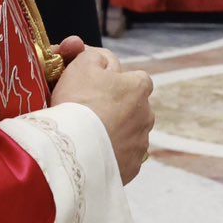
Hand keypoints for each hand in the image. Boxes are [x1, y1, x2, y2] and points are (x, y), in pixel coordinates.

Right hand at [50, 43, 154, 182]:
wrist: (75, 149)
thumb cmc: (79, 101)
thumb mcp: (83, 64)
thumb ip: (97, 56)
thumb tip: (104, 59)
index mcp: (139, 88)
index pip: (136, 79)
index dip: (116, 82)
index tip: (98, 89)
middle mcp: (147, 115)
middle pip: (134, 108)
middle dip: (117, 109)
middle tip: (90, 113)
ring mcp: (141, 143)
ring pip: (130, 133)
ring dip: (115, 133)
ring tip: (89, 136)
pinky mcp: (132, 166)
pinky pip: (123, 157)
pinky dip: (112, 154)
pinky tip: (93, 154)